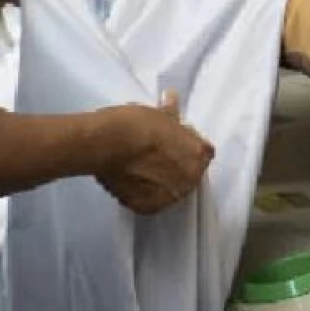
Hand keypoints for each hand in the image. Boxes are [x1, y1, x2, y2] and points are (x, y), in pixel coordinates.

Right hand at [97, 91, 214, 214]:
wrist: (106, 144)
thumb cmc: (135, 124)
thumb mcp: (159, 113)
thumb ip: (172, 115)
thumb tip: (172, 102)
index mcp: (197, 155)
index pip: (204, 152)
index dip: (189, 143)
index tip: (176, 138)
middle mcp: (188, 180)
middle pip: (189, 172)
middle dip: (178, 162)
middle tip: (158, 152)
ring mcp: (169, 197)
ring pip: (171, 188)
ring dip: (163, 178)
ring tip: (142, 165)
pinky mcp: (147, 208)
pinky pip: (152, 198)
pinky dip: (145, 190)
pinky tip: (133, 177)